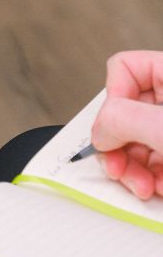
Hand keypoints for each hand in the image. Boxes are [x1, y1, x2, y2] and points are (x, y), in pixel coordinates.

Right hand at [90, 51, 162, 198]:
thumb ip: (120, 120)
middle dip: (118, 146)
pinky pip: (155, 163)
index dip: (112, 98)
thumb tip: (99, 132)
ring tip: (144, 186)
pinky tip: (160, 188)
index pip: (124, 67)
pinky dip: (152, 180)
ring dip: (132, 170)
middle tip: (120, 166)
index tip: (115, 126)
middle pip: (124, 112)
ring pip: (136, 142)